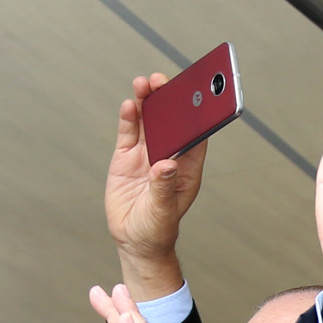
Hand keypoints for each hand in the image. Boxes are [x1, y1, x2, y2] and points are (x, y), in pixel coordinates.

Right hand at [105, 74, 204, 301]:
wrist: (133, 241)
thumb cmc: (156, 229)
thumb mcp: (162, 212)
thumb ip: (163, 187)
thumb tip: (166, 164)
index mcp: (186, 167)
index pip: (195, 135)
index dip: (196, 114)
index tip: (196, 94)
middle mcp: (168, 156)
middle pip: (171, 122)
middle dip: (168, 100)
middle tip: (162, 82)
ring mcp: (146, 155)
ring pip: (149, 121)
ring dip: (148, 102)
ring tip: (143, 84)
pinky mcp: (126, 157)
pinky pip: (129, 132)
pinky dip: (129, 118)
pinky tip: (130, 104)